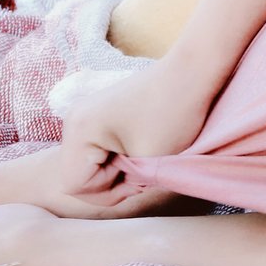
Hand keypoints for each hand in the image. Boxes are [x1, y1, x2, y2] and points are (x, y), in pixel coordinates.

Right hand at [57, 62, 212, 197]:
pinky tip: (139, 151)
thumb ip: (124, 183)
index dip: (107, 193)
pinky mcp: (99, 114)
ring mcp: (85, 115)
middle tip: (143, 174)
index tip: (138, 181)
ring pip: (88, 164)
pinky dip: (117, 157)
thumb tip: (116, 187)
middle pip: (78, 175)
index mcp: (79, 131)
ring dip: (115, 171)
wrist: (192, 72)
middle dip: (110, 183)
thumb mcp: (148, 160)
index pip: (75, 185)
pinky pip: (97, 149)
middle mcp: (74, 120)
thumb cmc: (173, 114)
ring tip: (143, 161)